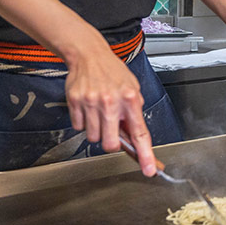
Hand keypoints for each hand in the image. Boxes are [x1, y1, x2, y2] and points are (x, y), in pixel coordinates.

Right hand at [65, 45, 154, 175]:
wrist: (89, 55)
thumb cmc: (113, 72)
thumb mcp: (133, 88)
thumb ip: (134, 113)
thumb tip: (136, 138)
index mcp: (131, 99)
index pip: (140, 133)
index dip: (145, 154)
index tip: (149, 169)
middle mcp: (111, 102)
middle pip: (110, 144)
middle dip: (111, 143)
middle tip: (111, 130)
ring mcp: (91, 103)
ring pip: (93, 137)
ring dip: (97, 130)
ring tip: (99, 112)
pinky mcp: (75, 102)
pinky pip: (78, 127)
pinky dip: (83, 122)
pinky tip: (88, 108)